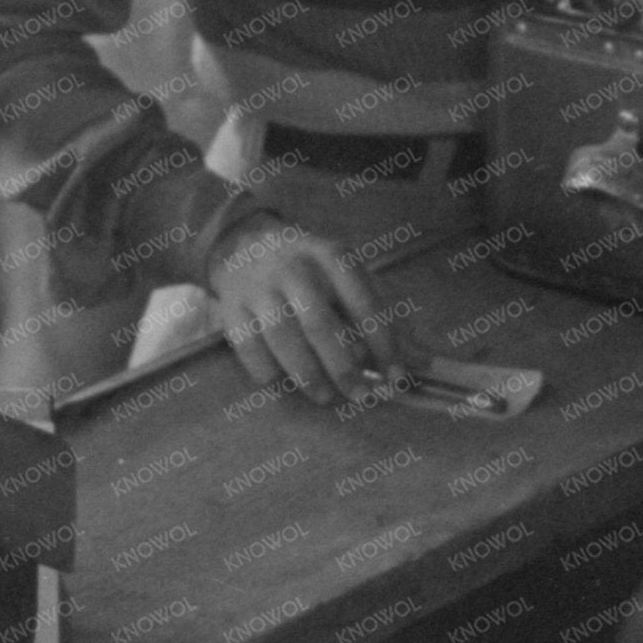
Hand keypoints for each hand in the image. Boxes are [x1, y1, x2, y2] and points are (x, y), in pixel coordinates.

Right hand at [205, 216, 413, 408]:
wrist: (243, 244)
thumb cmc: (309, 269)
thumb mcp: (343, 274)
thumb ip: (375, 312)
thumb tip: (412, 362)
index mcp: (331, 255)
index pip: (362, 301)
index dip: (382, 342)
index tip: (396, 376)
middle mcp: (293, 267)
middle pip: (319, 323)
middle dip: (343, 367)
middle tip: (360, 396)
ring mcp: (258, 286)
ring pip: (283, 337)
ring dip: (308, 374)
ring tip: (325, 397)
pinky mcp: (231, 307)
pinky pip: (249, 348)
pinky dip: (269, 372)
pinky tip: (285, 382)